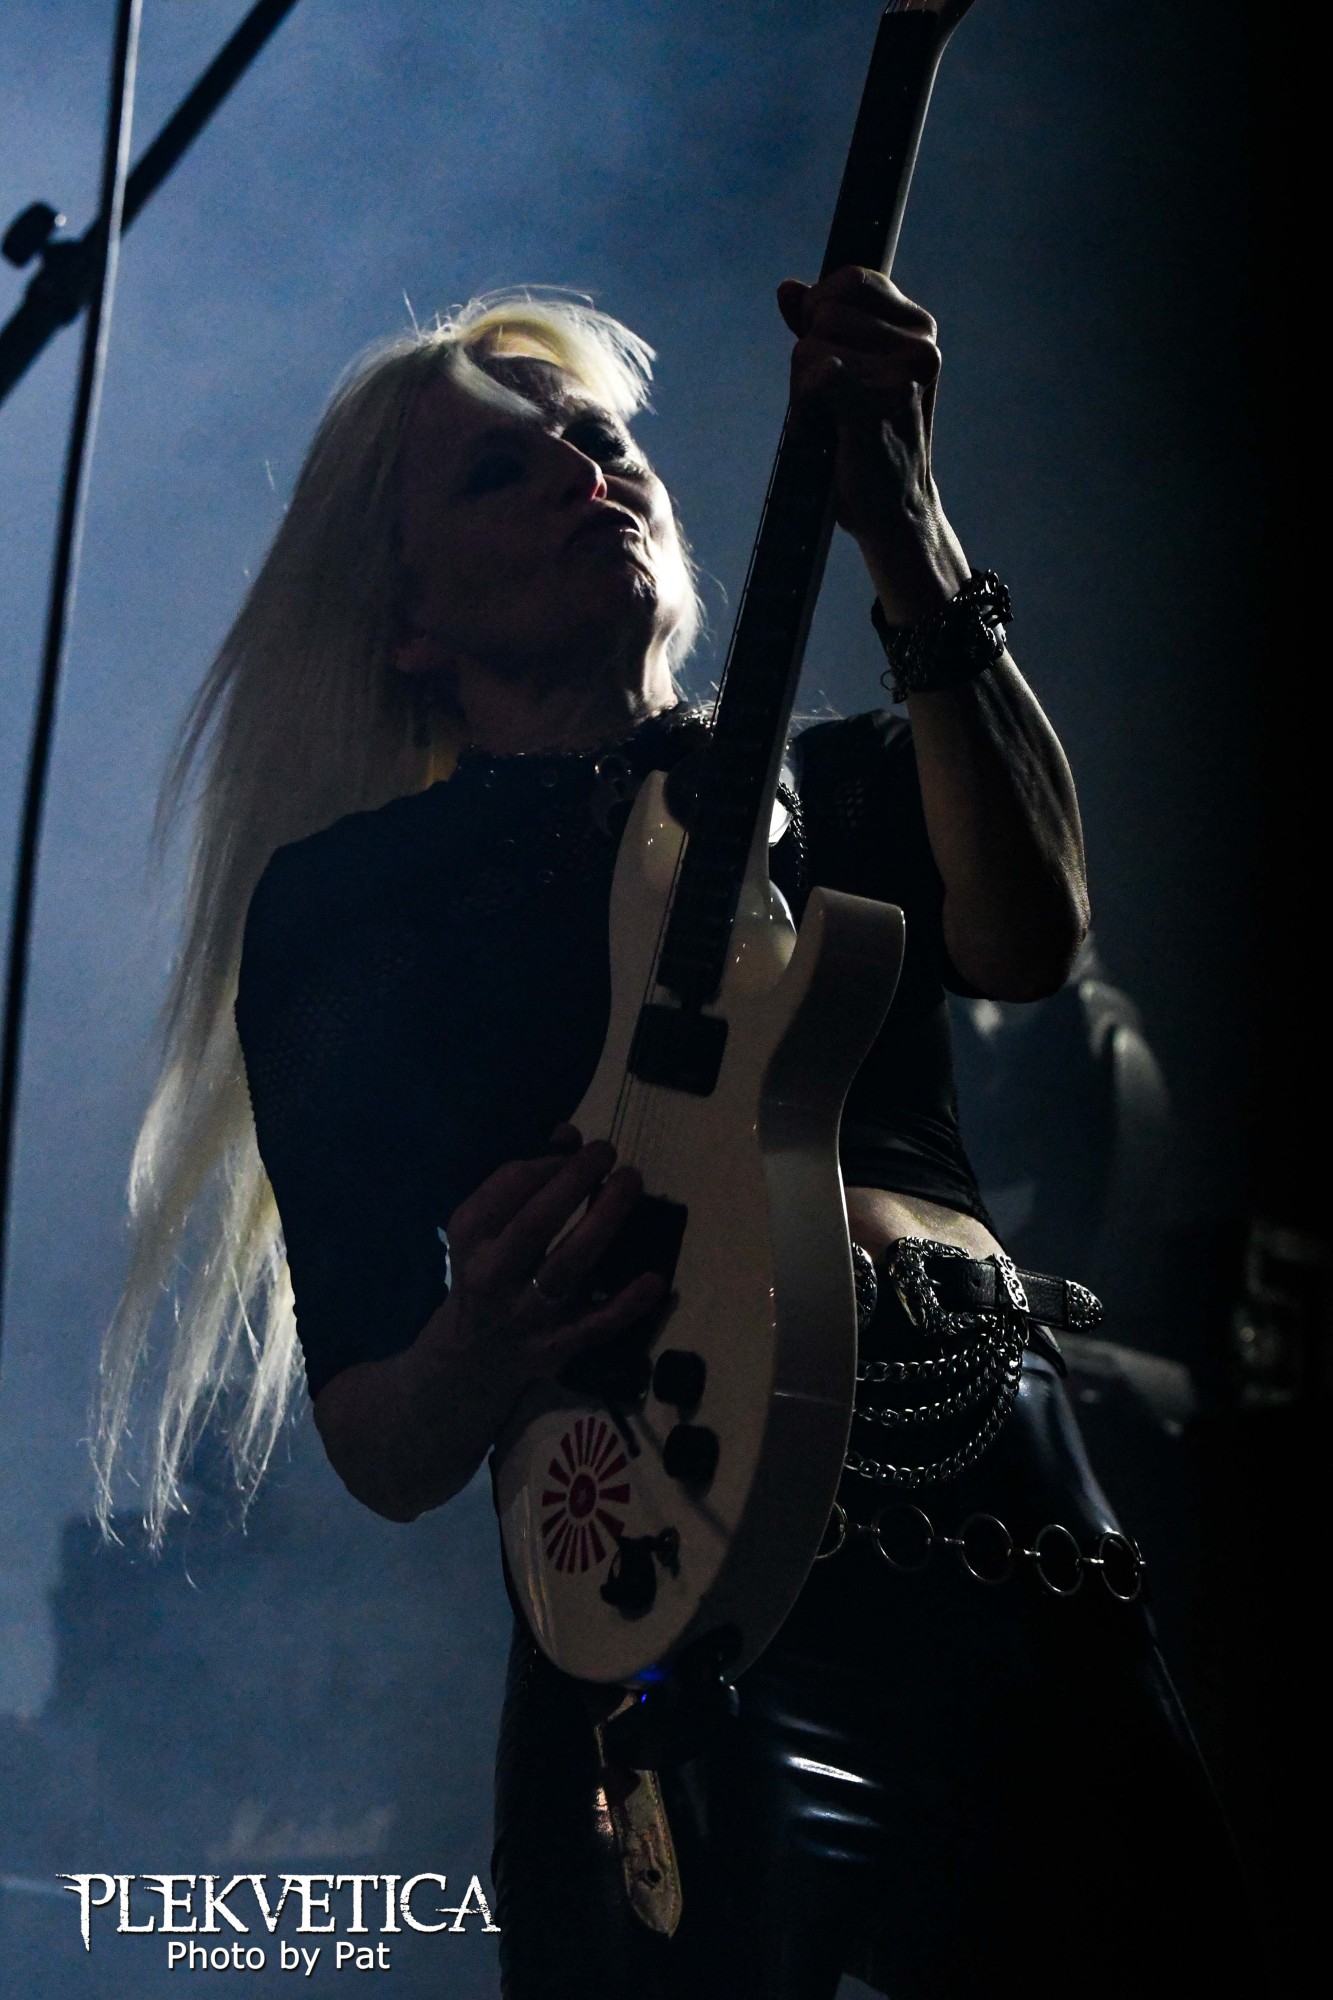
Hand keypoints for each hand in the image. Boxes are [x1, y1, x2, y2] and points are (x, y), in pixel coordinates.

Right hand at [437, 1125, 666, 1417]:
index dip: (547, 1163)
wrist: (467, 1358)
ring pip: (568, 1267)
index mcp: (471, 1240)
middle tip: (607, 1151)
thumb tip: (569, 1136)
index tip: (575, 1148)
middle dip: (574, 1181)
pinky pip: (595, 1326)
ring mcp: (525, 1315)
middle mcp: (492, 1276)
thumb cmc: (487, 1271)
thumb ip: (523, 1180)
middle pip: (536, 1224)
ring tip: (630, 1181)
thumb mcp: (486, 1228)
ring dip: (603, 1221)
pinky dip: (626, 1304)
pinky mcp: (554, 1348)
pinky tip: (655, 1279)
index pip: (508, 1190)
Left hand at [777, 266, 969, 622]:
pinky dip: (804, 406)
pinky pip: (815, 374)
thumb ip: (822, 328)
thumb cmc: (870, 447)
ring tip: (832, 422)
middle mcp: (919, 346)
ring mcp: (901, 375)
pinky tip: (822, 432)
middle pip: (825, 311)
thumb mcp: (852, 375)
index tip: (828, 354)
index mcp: (920, 330)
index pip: (851, 280)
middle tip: (832, 403)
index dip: (823, 309)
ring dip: (803, 387)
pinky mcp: (874, 404)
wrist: (895, 513)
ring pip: (810, 345)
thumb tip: (788, 289)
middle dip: (809, 354)